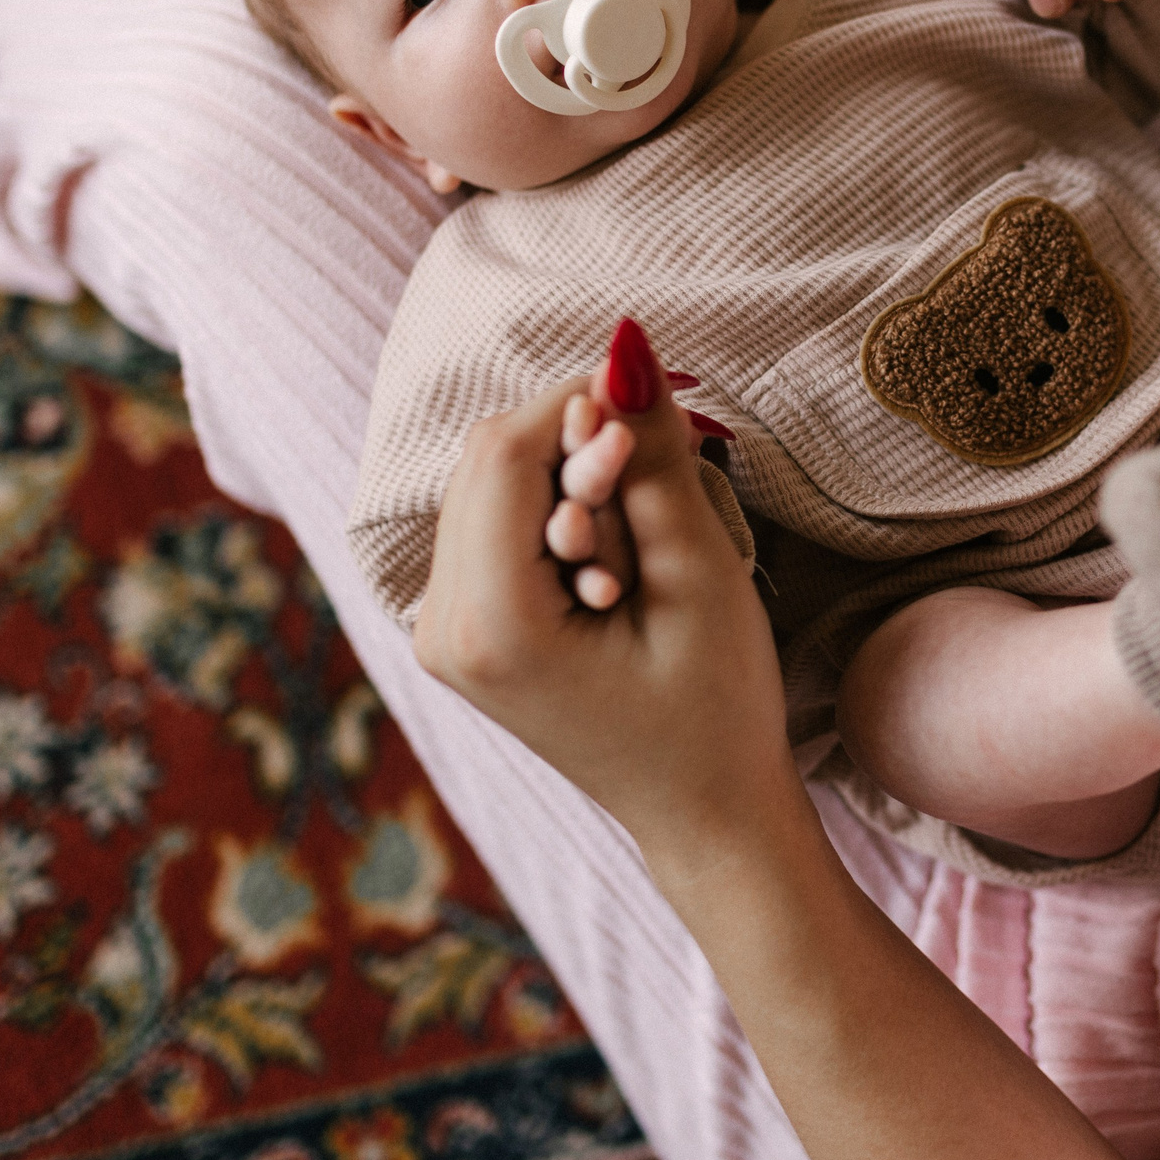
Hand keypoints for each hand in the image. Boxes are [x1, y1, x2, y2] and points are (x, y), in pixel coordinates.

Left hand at [413, 320, 790, 856]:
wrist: (703, 813)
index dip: (578, 408)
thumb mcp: (699, 576)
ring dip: (567, 478)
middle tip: (653, 475)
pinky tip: (609, 561)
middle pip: (488, 460)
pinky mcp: (463, 629)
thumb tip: (627, 346)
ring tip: (636, 545)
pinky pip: (494, 523)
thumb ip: (655, 458)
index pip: (506, 454)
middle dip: (573, 443)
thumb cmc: (717, 711)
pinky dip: (553, 511)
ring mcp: (442, 632)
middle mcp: (442, 628)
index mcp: (492, 628)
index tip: (655, 410)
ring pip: (490, 484)